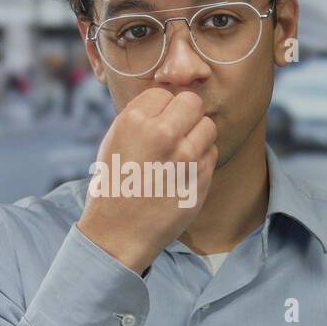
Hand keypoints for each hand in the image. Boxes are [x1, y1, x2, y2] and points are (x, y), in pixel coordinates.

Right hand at [77, 89, 217, 274]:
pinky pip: (212, 154)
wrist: (119, 232)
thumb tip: (169, 100)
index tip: (157, 123)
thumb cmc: (115, 185)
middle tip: (177, 131)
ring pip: (208, 126)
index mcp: (135, 121)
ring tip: (181, 152)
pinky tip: (183, 172)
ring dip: (198, 136)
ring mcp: (185, 157)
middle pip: (192, 102)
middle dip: (186, 115)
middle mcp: (163, 134)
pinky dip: (202, 160)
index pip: (164, 93)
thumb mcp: (115, 141)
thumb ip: (142, 117)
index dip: (161, 108)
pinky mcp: (201, 178)